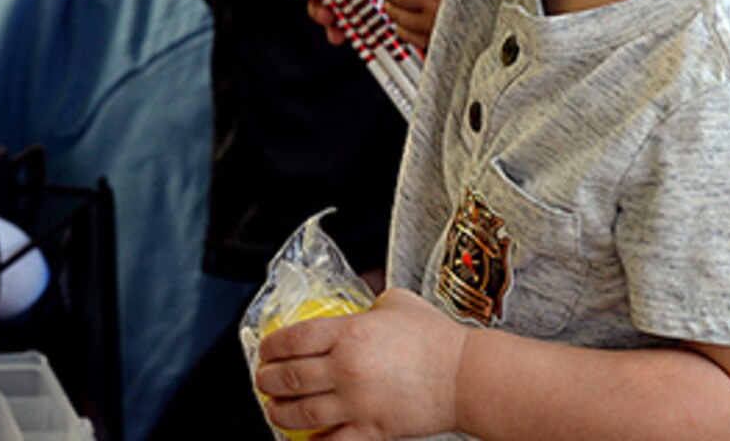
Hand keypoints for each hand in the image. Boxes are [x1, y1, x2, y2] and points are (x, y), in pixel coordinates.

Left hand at [255, 288, 466, 439]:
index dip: (271, 346)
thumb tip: (362, 302)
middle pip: (289, 377)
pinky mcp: (373, 430)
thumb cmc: (436, 338)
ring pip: (302, 413)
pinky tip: (306, 438)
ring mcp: (357, 402)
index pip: (292, 339)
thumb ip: (371, 301)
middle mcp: (346, 368)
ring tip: (275, 409)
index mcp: (348, 332)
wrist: (467, 376)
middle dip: (267, 381)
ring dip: (280, 412)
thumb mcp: (397, 302)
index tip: (265, 350)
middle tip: (263, 380)